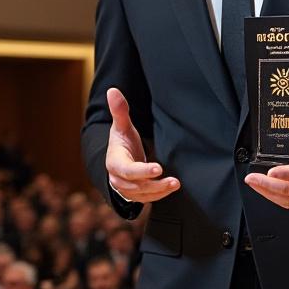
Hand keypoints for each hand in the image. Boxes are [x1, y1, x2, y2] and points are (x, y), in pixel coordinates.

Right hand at [104, 88, 178, 203]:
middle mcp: (118, 179)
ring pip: (142, 195)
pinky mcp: (135, 196)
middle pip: (136, 186)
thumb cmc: (122, 142)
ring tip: (176, 184)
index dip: (141, 171)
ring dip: (160, 191)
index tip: (158, 168)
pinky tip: (171, 188)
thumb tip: (113, 90)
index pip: (127, 170)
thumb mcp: (121, 126)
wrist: (118, 159)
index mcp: (115, 162)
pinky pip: (147, 199)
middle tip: (173, 181)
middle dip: (155, 185)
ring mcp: (126, 190)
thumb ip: (119, 111)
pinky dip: (159, 195)